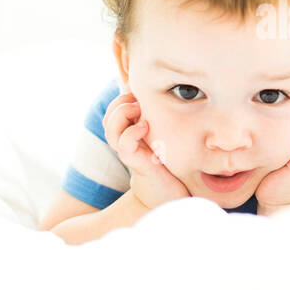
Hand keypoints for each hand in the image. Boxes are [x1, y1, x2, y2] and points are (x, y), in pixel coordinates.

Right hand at [102, 91, 190, 209]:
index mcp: (132, 134)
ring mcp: (129, 152)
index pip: (114, 110)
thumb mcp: (167, 139)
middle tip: (139, 99)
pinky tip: (145, 127)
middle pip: (108, 116)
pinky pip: (124, 142)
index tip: (142, 93)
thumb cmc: (172, 167)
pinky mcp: (136, 162)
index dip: (123, 97)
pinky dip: (132, 131)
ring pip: (110, 127)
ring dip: (122, 112)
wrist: (170, 197)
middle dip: (120, 102)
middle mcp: (127, 142)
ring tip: (139, 108)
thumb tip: (181, 98)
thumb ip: (166, 123)